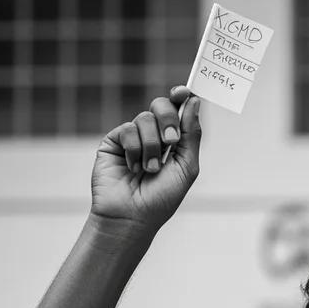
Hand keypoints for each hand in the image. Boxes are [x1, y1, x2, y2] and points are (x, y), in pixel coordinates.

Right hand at [90, 86, 200, 235]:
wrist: (133, 216)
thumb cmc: (162, 198)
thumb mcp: (186, 167)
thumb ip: (191, 135)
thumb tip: (194, 101)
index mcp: (174, 143)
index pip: (178, 111)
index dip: (181, 97)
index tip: (184, 91)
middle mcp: (154, 137)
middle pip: (161, 106)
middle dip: (168, 120)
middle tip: (170, 141)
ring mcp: (133, 138)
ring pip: (145, 118)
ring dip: (151, 146)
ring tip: (149, 169)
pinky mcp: (114, 141)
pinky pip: (127, 129)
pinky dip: (134, 149)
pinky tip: (132, 168)